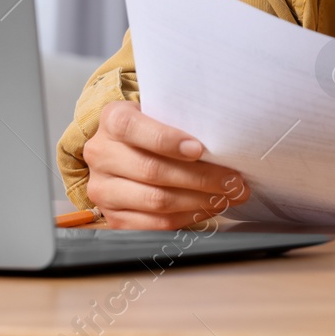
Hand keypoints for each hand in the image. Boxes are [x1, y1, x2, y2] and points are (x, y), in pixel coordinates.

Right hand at [81, 100, 250, 229]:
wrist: (127, 149)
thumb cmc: (154, 127)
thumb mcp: (162, 111)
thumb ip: (183, 120)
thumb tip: (225, 140)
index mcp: (112, 120)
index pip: (134, 128)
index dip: (167, 140)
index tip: (199, 149)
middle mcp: (101, 154)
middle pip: (152, 170)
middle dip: (201, 177)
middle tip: (233, 179)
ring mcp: (103, 189)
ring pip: (156, 200)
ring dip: (200, 200)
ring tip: (228, 195)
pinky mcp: (113, 218)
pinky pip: (155, 224)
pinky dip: (188, 217)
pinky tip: (208, 207)